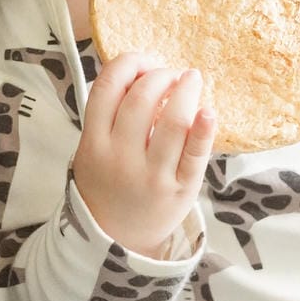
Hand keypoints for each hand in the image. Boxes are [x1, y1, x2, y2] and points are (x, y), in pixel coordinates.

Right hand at [72, 51, 215, 256]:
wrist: (116, 238)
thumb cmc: (108, 182)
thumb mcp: (91, 150)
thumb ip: (108, 114)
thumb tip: (143, 69)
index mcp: (93, 142)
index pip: (108, 86)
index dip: (130, 63)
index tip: (145, 62)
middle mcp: (120, 157)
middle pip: (143, 98)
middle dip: (161, 75)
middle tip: (173, 74)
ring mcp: (151, 175)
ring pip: (173, 121)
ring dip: (186, 91)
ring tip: (191, 80)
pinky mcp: (180, 189)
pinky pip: (195, 154)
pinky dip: (205, 129)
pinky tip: (208, 111)